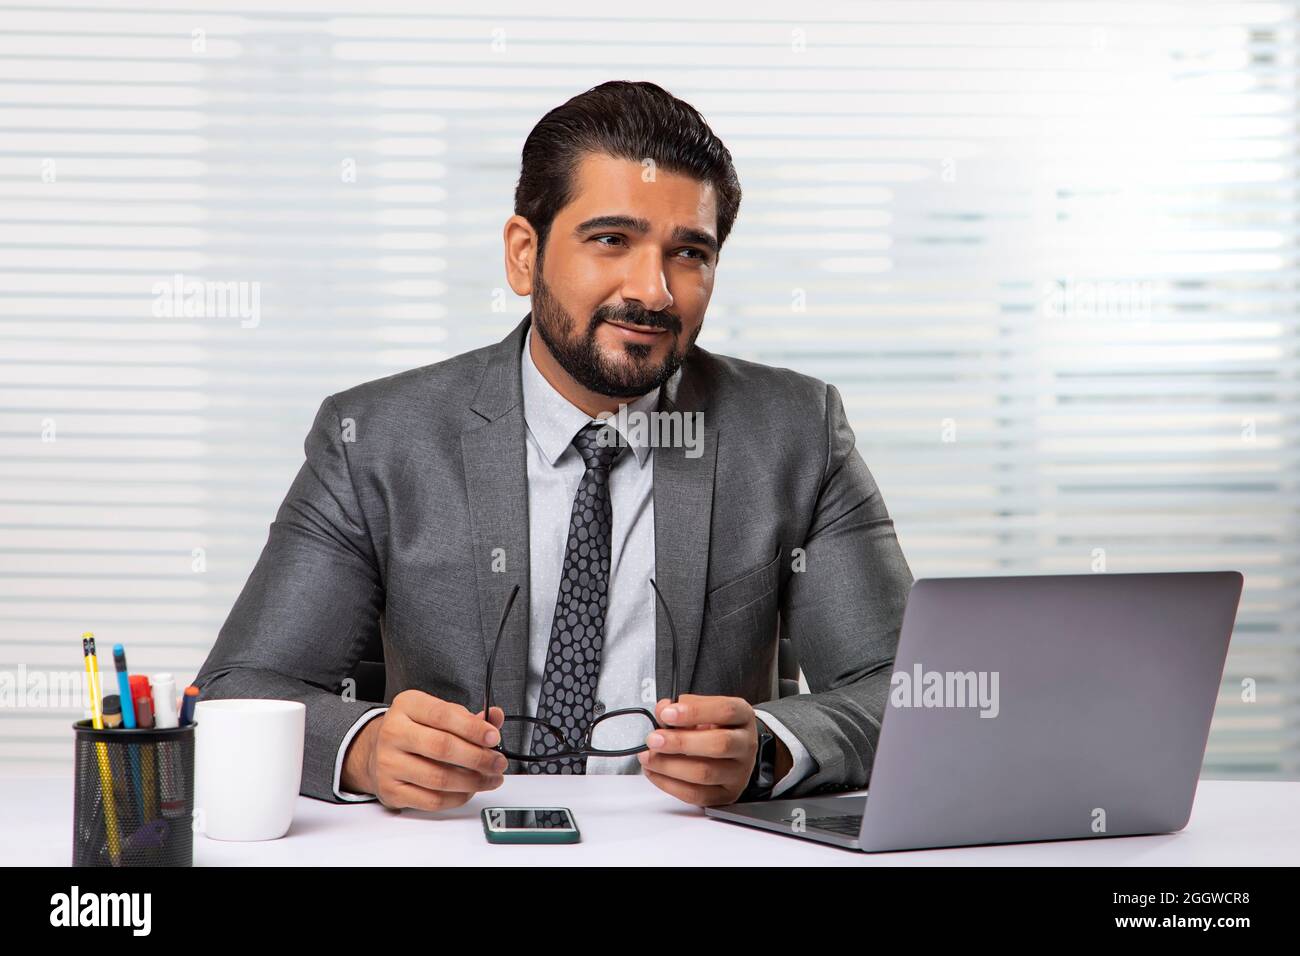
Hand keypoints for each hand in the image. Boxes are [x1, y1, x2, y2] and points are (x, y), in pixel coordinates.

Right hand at [341, 690, 507, 810]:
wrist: (376, 751)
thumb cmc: (415, 731)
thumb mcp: (437, 714)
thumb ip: (468, 717)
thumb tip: (496, 717)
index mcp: (407, 706)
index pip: (443, 715)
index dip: (473, 728)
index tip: (493, 737)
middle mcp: (393, 733)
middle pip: (442, 748)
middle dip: (478, 758)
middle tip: (498, 762)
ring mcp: (389, 763)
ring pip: (439, 778)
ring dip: (473, 781)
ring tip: (489, 778)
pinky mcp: (391, 790)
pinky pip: (432, 800)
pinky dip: (457, 798)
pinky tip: (469, 790)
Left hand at [637, 694, 779, 806]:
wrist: (734, 751)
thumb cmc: (717, 726)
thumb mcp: (705, 708)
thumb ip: (683, 706)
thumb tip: (662, 711)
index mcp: (742, 716)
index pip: (726, 711)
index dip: (695, 712)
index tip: (667, 713)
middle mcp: (745, 744)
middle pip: (719, 744)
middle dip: (680, 742)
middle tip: (654, 739)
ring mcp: (739, 772)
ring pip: (705, 773)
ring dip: (669, 766)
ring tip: (648, 757)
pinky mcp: (725, 795)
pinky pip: (696, 794)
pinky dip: (669, 784)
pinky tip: (654, 772)